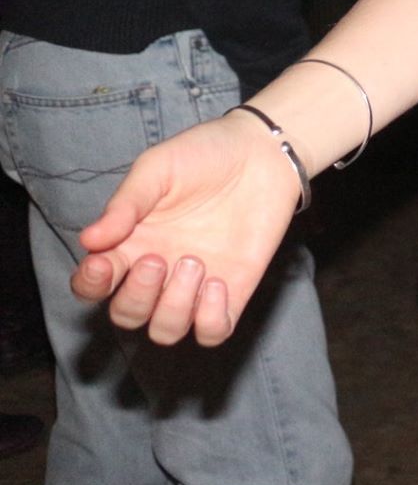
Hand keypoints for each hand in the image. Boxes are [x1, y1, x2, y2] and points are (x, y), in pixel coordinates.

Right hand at [70, 109, 300, 346]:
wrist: (262, 152)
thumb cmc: (204, 155)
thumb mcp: (157, 169)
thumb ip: (125, 204)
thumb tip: (88, 241)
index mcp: (129, 244)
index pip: (92, 285)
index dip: (89, 285)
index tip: (102, 263)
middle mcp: (158, 271)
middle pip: (127, 315)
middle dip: (136, 297)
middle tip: (159, 258)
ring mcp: (195, 285)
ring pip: (166, 331)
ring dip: (173, 308)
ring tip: (194, 262)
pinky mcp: (234, 290)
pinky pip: (213, 332)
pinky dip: (209, 320)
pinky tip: (218, 283)